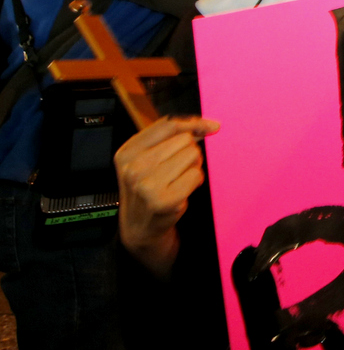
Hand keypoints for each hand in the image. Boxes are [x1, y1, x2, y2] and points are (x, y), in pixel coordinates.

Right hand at [114, 116, 218, 278]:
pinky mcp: (165, 200)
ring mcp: (147, 184)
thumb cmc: (147, 188)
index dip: (193, 123)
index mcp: (127, 152)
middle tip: (178, 168)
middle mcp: (134, 167)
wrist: (139, 226)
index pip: (167, 125)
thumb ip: (168, 138)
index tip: (210, 126)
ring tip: (178, 179)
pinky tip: (181, 191)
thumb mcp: (144, 160)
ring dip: (192, 167)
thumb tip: (206, 125)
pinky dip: (195, 181)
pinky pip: (196, 175)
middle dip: (189, 151)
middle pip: (184, 140)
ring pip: (193, 156)